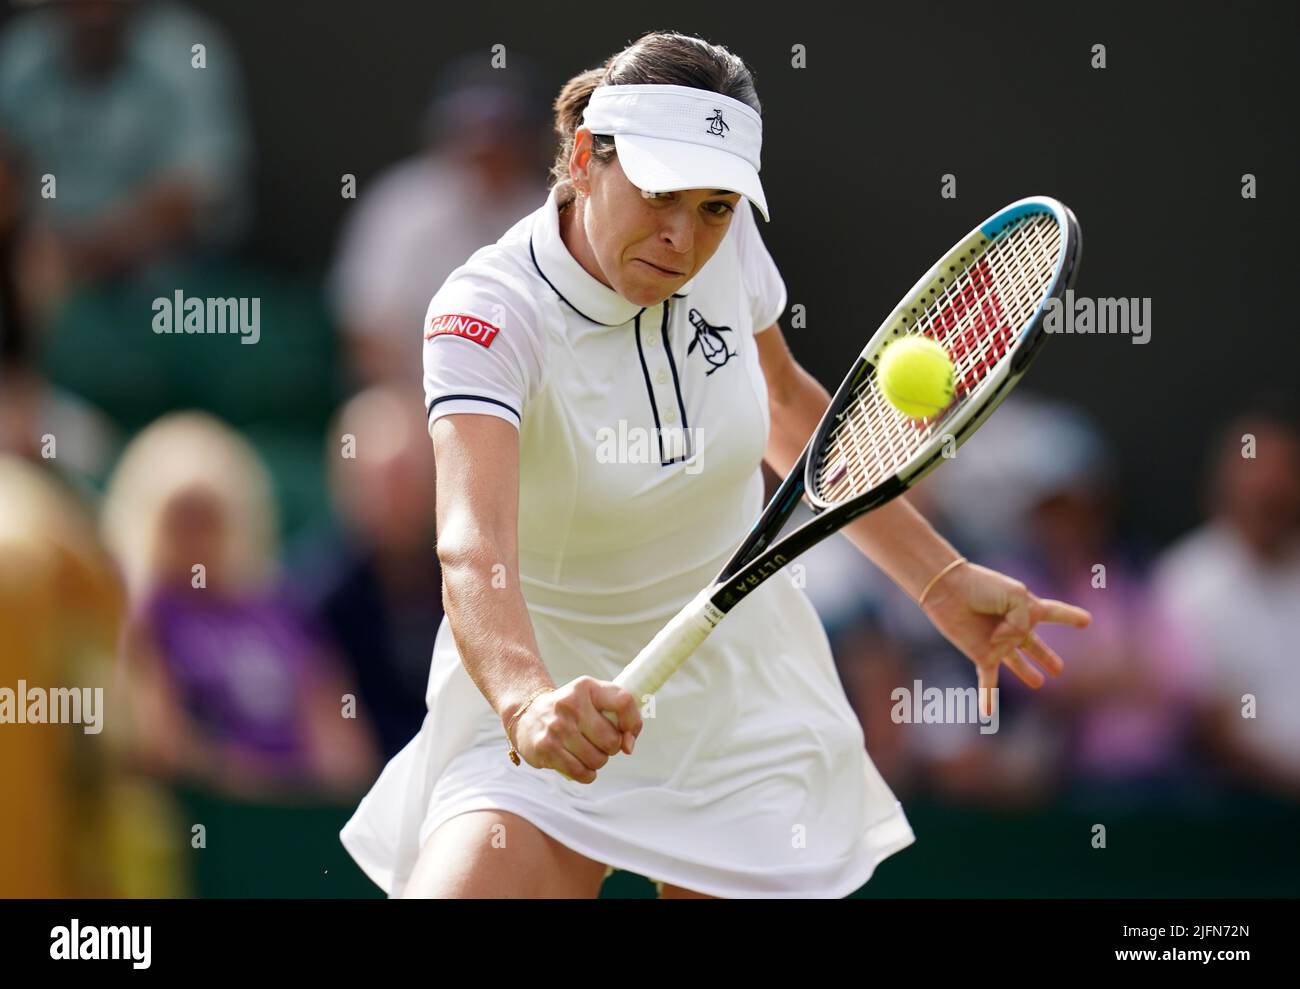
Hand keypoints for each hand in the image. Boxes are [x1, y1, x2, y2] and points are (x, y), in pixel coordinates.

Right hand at [510, 676, 642, 782]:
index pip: (624, 702)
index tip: (627, 735)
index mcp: (587, 687)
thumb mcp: (593, 699)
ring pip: (597, 760)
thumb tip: (628, 747)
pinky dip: (585, 774)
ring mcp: (557, 726)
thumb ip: (620, 716)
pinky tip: (578, 764)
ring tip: (585, 752)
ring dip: (597, 762)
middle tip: (598, 743)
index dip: (633, 723)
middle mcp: (571, 704)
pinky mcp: (546, 748)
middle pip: (612, 740)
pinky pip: (580, 772)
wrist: (527, 715)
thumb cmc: (571, 710)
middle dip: (610, 748)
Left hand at [920, 561, 1091, 714]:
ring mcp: (999, 643)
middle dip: (1046, 656)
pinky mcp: (982, 655)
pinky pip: (988, 680)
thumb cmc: (983, 587)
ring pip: (1017, 663)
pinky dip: (988, 697)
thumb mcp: (1017, 597)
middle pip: (1035, 645)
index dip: (1071, 617)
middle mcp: (1014, 627)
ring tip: (1039, 683)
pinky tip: (988, 713)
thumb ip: (1025, 622)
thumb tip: (1013, 642)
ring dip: (1027, 672)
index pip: (1055, 613)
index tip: (1087, 621)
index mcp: (1027, 607)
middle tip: (1059, 669)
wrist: (948, 589)